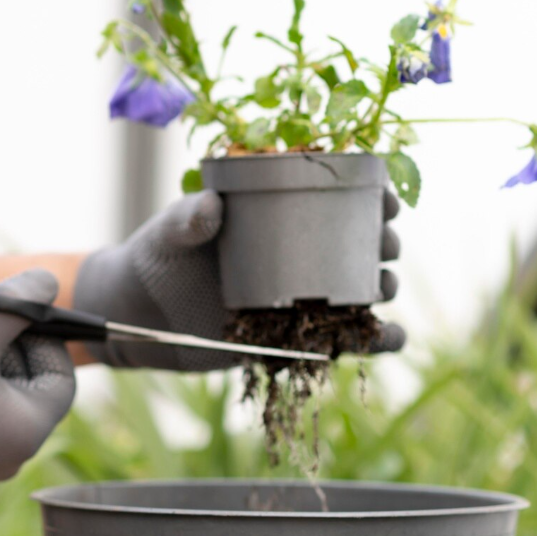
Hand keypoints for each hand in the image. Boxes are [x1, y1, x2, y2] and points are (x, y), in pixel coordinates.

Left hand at [73, 190, 403, 369]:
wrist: (145, 316)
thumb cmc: (160, 257)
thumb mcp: (170, 233)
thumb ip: (187, 218)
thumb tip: (210, 208)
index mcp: (281, 215)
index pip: (339, 197)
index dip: (371, 194)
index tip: (384, 197)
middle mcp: (303, 253)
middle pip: (364, 243)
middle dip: (384, 242)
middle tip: (382, 245)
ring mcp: (305, 297)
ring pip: (365, 290)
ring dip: (383, 287)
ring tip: (379, 287)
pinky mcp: (299, 338)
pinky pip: (349, 341)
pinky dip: (378, 341)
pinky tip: (391, 337)